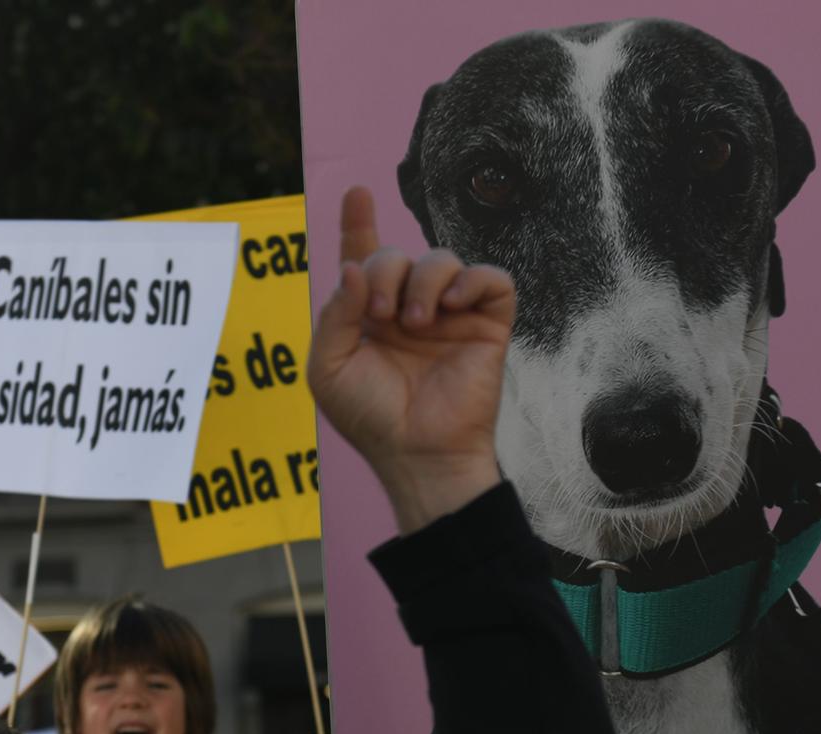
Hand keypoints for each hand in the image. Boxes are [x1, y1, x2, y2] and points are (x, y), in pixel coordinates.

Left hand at [307, 186, 509, 532]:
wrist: (416, 452)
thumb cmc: (371, 418)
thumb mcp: (329, 368)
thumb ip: (334, 314)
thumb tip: (353, 267)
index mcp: (370, 316)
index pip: (364, 258)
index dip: (358, 224)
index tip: (356, 193)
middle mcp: (410, 308)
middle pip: (397, 253)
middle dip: (384, 270)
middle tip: (382, 313)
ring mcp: (451, 314)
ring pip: (441, 258)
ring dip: (422, 280)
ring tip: (415, 322)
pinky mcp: (487, 325)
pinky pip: (491, 277)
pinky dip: (471, 280)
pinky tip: (450, 306)